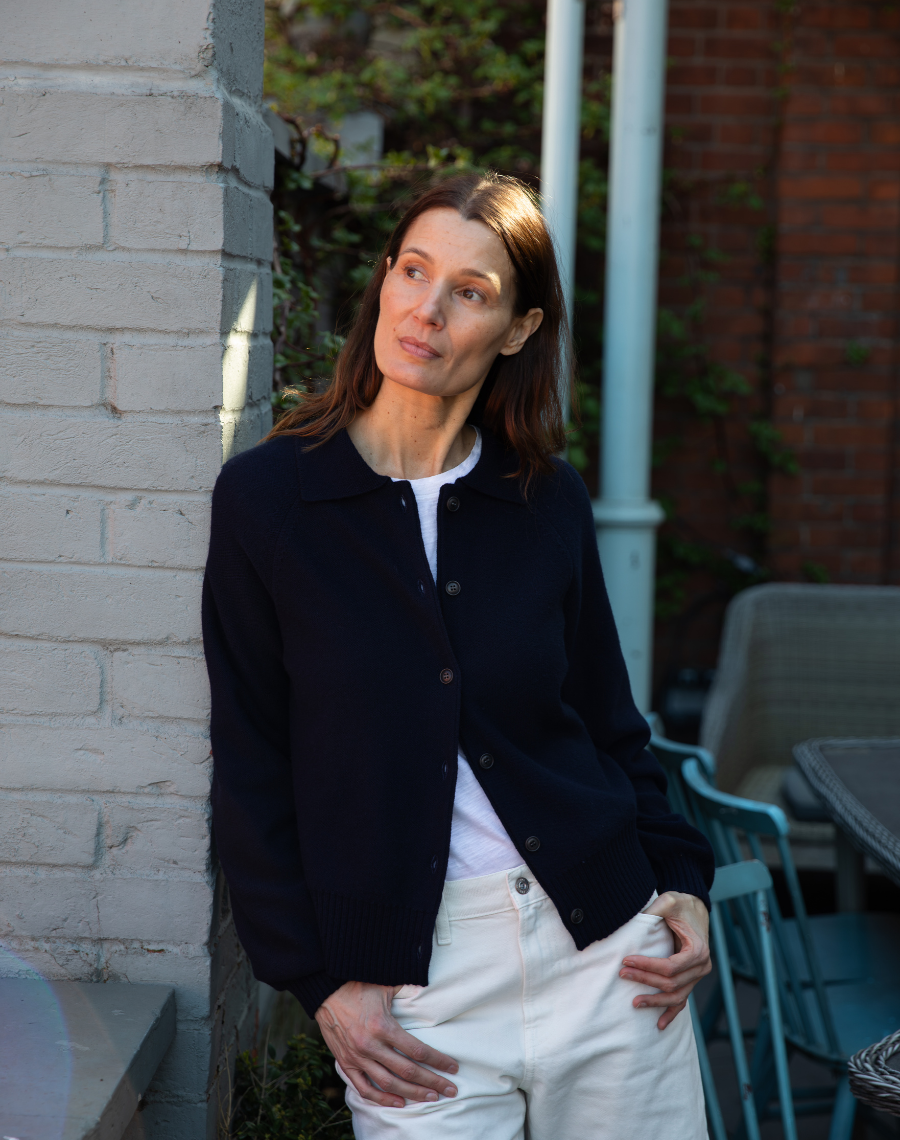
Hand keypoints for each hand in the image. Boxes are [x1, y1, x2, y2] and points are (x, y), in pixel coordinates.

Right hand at [315, 981, 458, 1107]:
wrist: (325, 990)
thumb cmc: (359, 984)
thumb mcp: (386, 984)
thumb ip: (408, 989)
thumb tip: (430, 988)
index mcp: (382, 1026)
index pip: (417, 1050)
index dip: (438, 1060)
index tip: (453, 1068)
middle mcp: (370, 1045)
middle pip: (407, 1071)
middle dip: (432, 1082)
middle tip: (450, 1089)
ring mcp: (357, 1057)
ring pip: (389, 1084)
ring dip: (412, 1094)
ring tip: (431, 1098)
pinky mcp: (346, 1062)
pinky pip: (364, 1088)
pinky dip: (381, 1098)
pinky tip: (398, 1102)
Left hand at [619, 891, 710, 1029]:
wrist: (694, 906)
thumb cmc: (680, 903)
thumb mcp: (668, 901)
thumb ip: (653, 910)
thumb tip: (632, 921)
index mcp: (698, 950)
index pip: (670, 967)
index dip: (647, 967)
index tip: (626, 960)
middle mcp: (702, 966)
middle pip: (671, 982)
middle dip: (645, 980)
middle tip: (622, 974)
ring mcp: (698, 975)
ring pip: (677, 996)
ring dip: (656, 1001)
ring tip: (635, 1002)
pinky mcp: (692, 978)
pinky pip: (683, 999)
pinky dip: (672, 1012)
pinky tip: (659, 1024)